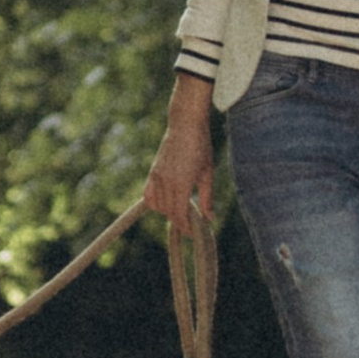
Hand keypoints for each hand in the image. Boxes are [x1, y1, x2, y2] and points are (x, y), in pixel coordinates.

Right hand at [143, 74, 215, 231]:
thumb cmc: (201, 146)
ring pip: (159, 206)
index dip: (186, 227)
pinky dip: (155, 203)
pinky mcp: (153, 171)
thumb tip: (209, 218)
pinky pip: (148, 195)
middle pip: (169, 212)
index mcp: (182, 183)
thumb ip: (207, 197)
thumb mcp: (208, 173)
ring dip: (169, 212)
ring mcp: (157, 176)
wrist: (185, 124)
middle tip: (191, 224)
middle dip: (180, 221)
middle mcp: (166, 182)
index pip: (180, 215)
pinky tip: (166, 204)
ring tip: (182, 211)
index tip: (194, 233)